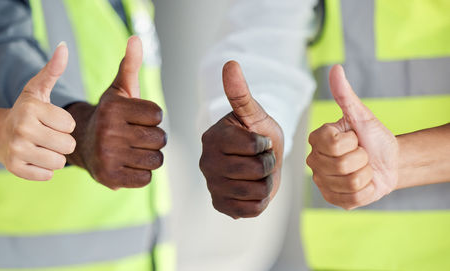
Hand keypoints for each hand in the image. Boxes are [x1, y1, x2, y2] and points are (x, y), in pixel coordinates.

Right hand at [0, 42, 75, 180]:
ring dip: (55, 156)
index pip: (70, 125)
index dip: (65, 124)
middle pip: (68, 145)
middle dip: (63, 142)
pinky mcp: (15, 169)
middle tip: (49, 136)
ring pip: (59, 162)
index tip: (51, 121)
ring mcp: (17, 151)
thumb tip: (63, 47)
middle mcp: (22, 129)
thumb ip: (53, 70)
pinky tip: (35, 158)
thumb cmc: (28, 111)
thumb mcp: (38, 89)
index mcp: (31, 109)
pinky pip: (48, 175)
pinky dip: (44, 169)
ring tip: (42, 147)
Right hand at [66, 36, 165, 189]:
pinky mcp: (109, 178)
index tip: (138, 118)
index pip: (158, 115)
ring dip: (151, 156)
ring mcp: (107, 156)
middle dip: (154, 138)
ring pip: (156, 159)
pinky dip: (143, 173)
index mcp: (113, 108)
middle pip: (159, 139)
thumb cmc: (110, 115)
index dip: (153, 118)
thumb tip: (136, 39)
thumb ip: (130, 65)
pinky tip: (129, 164)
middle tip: (137, 136)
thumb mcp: (119, 89)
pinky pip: (146, 178)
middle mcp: (108, 132)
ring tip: (135, 150)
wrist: (83, 144)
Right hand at [200, 61, 283, 218]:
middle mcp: (206, 163)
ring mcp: (212, 186)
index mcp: (213, 137)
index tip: (260, 141)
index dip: (265, 144)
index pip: (254, 146)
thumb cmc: (257, 134)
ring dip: (266, 182)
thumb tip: (230, 63)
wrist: (259, 160)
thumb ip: (241, 93)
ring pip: (257, 190)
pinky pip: (252, 209)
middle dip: (269, 163)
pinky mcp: (221, 206)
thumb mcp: (254, 114)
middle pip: (256, 170)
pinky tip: (253, 188)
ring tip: (258, 173)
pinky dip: (261, 200)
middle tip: (261, 158)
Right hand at [306, 65, 397, 209]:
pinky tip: (364, 182)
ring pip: (350, 182)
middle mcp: (314, 161)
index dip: (352, 141)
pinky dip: (367, 190)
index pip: (334, 144)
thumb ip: (344, 95)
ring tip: (363, 167)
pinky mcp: (333, 200)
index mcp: (316, 140)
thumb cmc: (373, 137)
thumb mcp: (361, 115)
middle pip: (342, 164)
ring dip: (366, 174)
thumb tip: (336, 69)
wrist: (389, 160)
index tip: (354, 137)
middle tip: (361, 154)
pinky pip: (354, 198)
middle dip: (362, 158)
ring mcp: (322, 182)